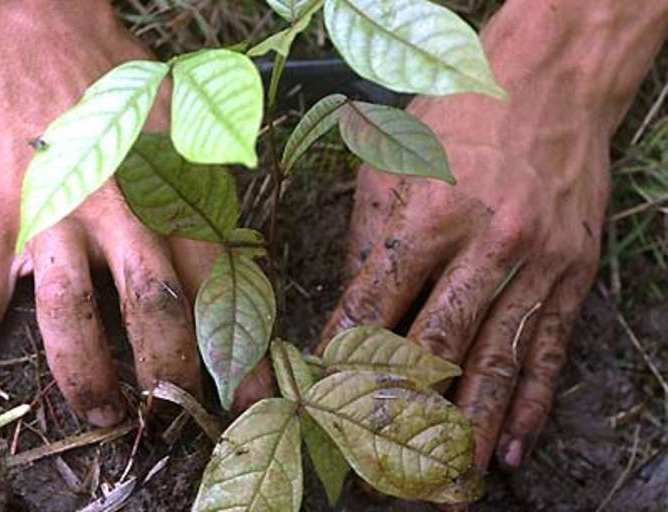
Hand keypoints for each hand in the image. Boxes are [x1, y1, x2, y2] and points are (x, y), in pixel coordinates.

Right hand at [0, 0, 271, 428]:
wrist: (37, 24)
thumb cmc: (121, 78)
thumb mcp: (188, 130)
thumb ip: (210, 198)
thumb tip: (240, 256)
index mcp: (174, 195)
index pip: (218, 290)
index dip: (236, 353)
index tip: (246, 401)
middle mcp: (122, 214)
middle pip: (154, 313)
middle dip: (167, 375)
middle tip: (172, 414)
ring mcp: (55, 218)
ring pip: (74, 320)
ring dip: (88, 379)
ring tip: (105, 415)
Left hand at [317, 0, 645, 471]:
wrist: (551, 82)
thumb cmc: (459, 118)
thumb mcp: (392, 159)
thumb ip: (369, 236)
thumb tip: (348, 304)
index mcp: (425, 215)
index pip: (373, 307)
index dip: (342, 359)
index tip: (322, 403)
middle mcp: (481, 245)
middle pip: (433, 347)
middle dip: (399, 412)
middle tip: (374, 466)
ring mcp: (532, 264)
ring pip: (494, 362)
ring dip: (465, 429)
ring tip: (444, 485)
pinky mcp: (569, 274)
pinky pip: (548, 351)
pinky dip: (529, 405)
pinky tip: (508, 448)